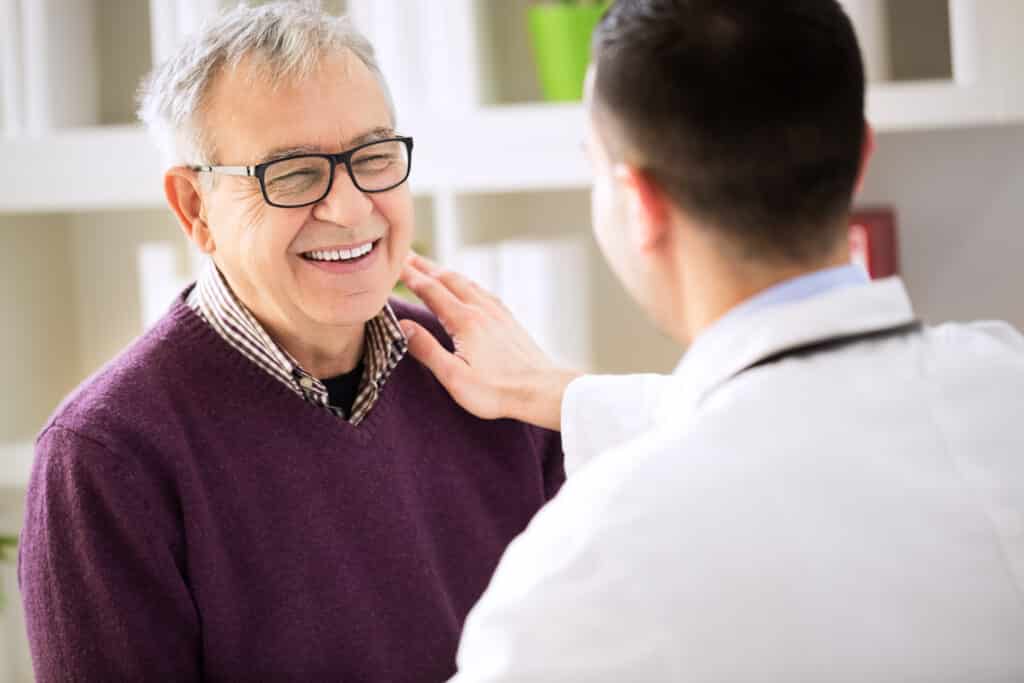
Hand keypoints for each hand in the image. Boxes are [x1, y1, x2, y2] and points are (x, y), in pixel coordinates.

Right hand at [398, 253, 579, 430]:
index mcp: (464, 321)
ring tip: (431, 267)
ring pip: (467, 283)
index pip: (430, 290)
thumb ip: (427, 349)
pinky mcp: (508, 320)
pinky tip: (469, 287)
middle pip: (448, 279)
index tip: (393, 264)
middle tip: (406, 256)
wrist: (541, 390)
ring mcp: (497, 313)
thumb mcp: (454, 377)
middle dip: (425, 266)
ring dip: (445, 272)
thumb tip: (402, 326)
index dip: (410, 276)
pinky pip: (483, 291)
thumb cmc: (497, 390)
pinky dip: (467, 282)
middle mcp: (481, 309)